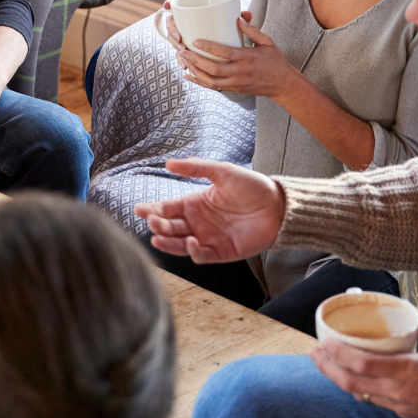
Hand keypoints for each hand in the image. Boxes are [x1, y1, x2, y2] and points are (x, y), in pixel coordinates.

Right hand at [134, 158, 285, 263]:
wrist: (278, 206)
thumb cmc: (251, 186)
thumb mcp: (222, 171)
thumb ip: (195, 167)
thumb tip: (168, 162)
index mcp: (194, 203)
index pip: (167, 208)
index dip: (152, 209)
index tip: (138, 209)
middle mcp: (197, 222)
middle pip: (169, 227)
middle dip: (157, 226)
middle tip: (152, 222)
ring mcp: (208, 238)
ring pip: (180, 244)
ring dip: (168, 242)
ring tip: (158, 237)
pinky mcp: (221, 252)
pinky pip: (202, 255)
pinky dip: (193, 252)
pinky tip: (191, 242)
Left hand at [175, 12, 298, 99]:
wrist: (282, 85)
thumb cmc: (275, 61)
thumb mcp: (268, 43)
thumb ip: (253, 31)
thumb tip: (239, 18)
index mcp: (248, 58)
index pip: (226, 53)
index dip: (209, 48)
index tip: (195, 41)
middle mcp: (240, 72)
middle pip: (214, 70)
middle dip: (196, 61)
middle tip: (183, 51)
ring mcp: (236, 83)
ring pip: (211, 81)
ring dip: (195, 72)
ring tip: (183, 60)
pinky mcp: (233, 89)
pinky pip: (213, 87)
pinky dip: (199, 82)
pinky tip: (189, 75)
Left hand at [311, 313, 417, 417]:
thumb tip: (408, 308)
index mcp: (407, 371)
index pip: (362, 364)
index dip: (337, 354)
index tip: (323, 341)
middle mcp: (399, 392)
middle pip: (351, 383)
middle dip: (327, 368)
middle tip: (313, 352)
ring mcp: (401, 407)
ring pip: (360, 394)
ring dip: (340, 379)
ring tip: (327, 363)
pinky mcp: (405, 416)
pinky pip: (376, 401)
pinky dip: (361, 388)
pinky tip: (354, 377)